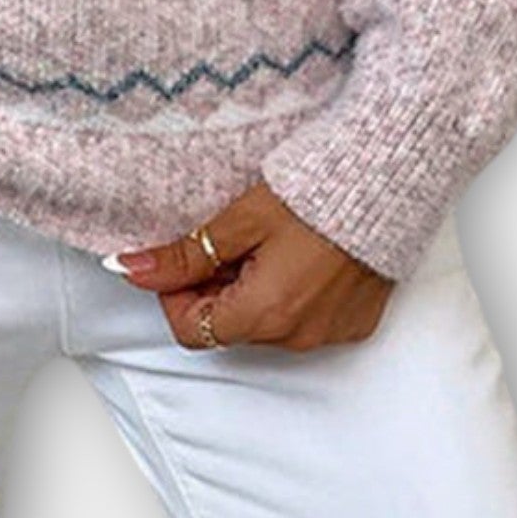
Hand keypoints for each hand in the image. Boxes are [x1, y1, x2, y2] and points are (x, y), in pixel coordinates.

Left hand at [104, 180, 396, 350]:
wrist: (387, 180)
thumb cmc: (315, 193)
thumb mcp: (240, 219)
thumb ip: (184, 254)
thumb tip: (129, 269)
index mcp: (265, 314)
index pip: (190, 330)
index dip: (175, 293)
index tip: (182, 256)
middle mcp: (298, 336)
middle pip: (229, 326)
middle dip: (215, 288)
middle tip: (226, 239)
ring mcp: (330, 332)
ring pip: (266, 324)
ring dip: (252, 290)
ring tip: (267, 240)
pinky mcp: (355, 322)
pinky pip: (306, 320)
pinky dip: (291, 293)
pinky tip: (300, 253)